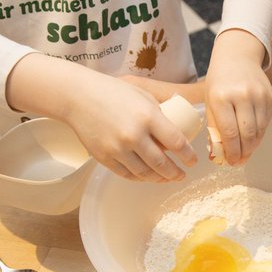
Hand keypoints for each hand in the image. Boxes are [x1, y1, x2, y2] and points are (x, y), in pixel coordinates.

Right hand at [6, 53, 198, 181]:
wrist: (78, 96)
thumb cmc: (114, 92)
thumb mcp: (144, 96)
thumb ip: (161, 115)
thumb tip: (178, 132)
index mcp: (148, 116)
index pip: (177, 143)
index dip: (188, 156)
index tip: (193, 161)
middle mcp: (134, 135)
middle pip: (162, 164)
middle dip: (176, 173)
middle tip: (182, 175)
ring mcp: (117, 148)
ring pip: (145, 174)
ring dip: (160, 179)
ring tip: (168, 178)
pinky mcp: (104, 157)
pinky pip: (127, 174)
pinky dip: (140, 178)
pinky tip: (148, 176)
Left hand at [204, 29, 271, 164]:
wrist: (237, 56)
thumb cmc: (219, 82)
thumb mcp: (210, 102)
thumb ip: (215, 127)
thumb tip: (219, 154)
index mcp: (221, 97)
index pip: (229, 132)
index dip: (231, 152)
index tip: (230, 162)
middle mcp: (241, 95)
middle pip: (247, 134)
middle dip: (243, 152)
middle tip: (239, 162)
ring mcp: (258, 95)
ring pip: (259, 130)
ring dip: (253, 146)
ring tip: (246, 153)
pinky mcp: (270, 96)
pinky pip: (266, 122)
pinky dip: (260, 134)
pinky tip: (253, 139)